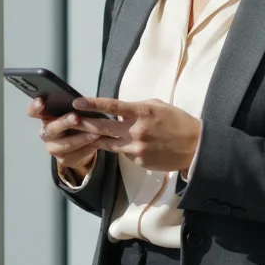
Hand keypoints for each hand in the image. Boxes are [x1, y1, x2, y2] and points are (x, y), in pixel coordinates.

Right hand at [28, 96, 101, 182]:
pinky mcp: (63, 159)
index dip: (35, 107)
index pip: (33, 111)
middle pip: (51, 128)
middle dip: (64, 123)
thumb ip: (72, 106)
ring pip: (65, 144)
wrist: (82, 144)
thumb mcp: (72, 111)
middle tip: (75, 118)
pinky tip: (97, 142)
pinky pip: (76, 154)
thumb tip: (81, 100)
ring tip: (95, 133)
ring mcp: (53, 147)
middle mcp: (46, 133)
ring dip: (81, 138)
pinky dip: (88, 148)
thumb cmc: (76, 123)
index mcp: (45, 117)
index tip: (41, 101)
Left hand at [70, 97, 200, 175]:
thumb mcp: (157, 106)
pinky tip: (131, 145)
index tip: (77, 102)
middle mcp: (137, 131)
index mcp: (142, 112)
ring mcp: (137, 148)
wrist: (195, 146)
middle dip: (84, 123)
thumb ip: (136, 107)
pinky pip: (123, 153)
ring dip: (97, 138)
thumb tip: (117, 109)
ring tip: (85, 134)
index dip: (92, 104)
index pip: (112, 106)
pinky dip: (122, 148)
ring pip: (108, 144)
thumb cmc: (176, 122)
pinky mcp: (139, 161)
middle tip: (70, 120)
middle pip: (103, 128)